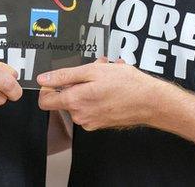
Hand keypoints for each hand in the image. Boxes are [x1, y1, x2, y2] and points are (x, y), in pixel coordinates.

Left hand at [37, 58, 167, 130]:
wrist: (150, 102)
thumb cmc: (126, 84)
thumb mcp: (92, 71)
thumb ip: (64, 76)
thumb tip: (43, 79)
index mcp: (74, 102)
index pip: (45, 101)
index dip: (47, 88)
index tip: (57, 79)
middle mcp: (80, 116)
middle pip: (65, 98)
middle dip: (76, 82)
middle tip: (92, 70)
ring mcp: (90, 122)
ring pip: (80, 100)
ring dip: (88, 86)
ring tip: (106, 74)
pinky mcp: (100, 123)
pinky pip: (91, 107)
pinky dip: (97, 95)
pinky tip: (111, 86)